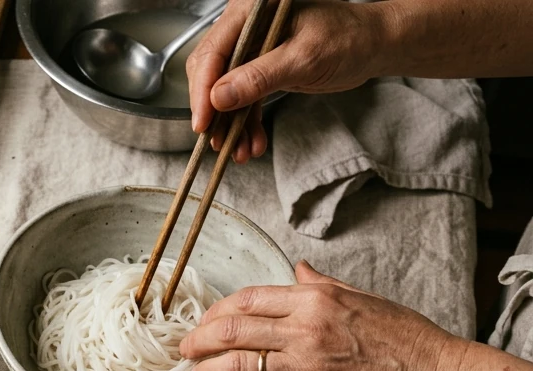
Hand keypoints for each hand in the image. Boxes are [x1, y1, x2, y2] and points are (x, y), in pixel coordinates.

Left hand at [179, 262, 468, 370]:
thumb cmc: (402, 336)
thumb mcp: (360, 296)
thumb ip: (321, 284)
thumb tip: (297, 268)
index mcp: (314, 300)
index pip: (246, 299)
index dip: (215, 312)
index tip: (203, 323)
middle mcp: (305, 330)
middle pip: (231, 330)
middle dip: (198, 341)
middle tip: (185, 350)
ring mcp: (306, 368)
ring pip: (236, 366)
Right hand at [186, 0, 389, 162]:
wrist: (373, 45)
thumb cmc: (348, 38)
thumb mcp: (304, 58)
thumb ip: (260, 76)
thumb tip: (220, 97)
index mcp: (253, 10)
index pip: (213, 52)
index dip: (202, 90)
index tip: (203, 122)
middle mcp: (246, 27)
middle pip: (211, 73)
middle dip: (214, 112)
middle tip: (218, 141)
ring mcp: (252, 49)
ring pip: (225, 92)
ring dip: (230, 124)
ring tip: (239, 151)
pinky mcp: (260, 68)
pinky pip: (243, 99)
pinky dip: (245, 123)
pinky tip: (251, 142)